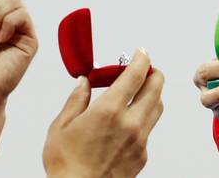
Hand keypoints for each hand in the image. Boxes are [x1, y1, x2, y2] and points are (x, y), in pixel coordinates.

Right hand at [43, 49, 164, 177]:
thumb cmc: (66, 166)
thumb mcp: (61, 127)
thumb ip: (76, 100)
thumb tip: (84, 83)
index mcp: (109, 111)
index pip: (136, 75)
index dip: (141, 59)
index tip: (141, 53)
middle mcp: (130, 124)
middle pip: (155, 89)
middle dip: (153, 73)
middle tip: (145, 69)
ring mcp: (139, 141)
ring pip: (157, 109)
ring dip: (152, 95)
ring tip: (139, 93)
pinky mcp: (142, 156)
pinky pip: (149, 130)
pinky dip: (143, 119)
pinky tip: (127, 121)